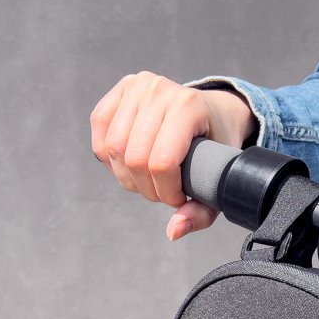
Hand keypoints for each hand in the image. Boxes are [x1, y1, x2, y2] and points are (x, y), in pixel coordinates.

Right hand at [90, 73, 256, 239]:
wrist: (215, 110)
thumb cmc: (217, 145)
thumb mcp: (218, 179)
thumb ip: (201, 212)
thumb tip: (172, 232)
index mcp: (188, 106)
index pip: (161, 163)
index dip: (165, 192)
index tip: (178, 198)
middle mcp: (159, 90)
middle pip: (134, 159)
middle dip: (146, 188)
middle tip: (162, 191)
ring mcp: (137, 86)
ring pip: (112, 150)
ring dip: (127, 177)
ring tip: (148, 179)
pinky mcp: (120, 91)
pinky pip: (100, 135)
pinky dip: (110, 160)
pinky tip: (130, 164)